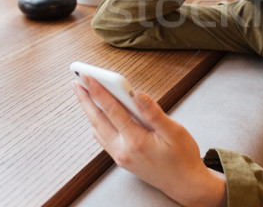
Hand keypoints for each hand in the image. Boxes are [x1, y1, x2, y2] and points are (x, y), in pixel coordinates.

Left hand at [73, 75, 226, 206]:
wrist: (184, 184)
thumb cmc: (182, 158)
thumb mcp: (174, 132)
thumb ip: (154, 113)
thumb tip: (138, 95)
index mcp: (136, 140)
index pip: (111, 110)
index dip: (98, 91)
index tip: (87, 77)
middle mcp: (123, 150)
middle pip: (97, 119)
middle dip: (86, 99)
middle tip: (77, 82)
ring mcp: (121, 156)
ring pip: (97, 130)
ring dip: (89, 111)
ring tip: (85, 95)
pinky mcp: (122, 159)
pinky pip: (103, 139)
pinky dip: (97, 124)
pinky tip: (98, 116)